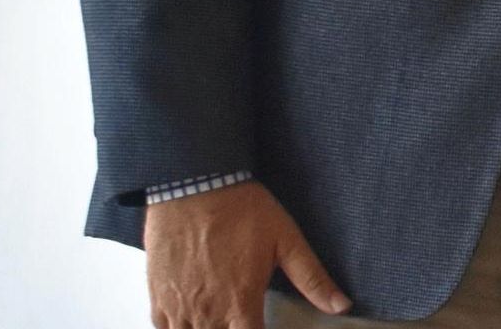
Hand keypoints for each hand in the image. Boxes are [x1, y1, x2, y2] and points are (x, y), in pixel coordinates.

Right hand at [144, 179, 347, 327]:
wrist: (193, 186)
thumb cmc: (241, 210)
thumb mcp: (286, 240)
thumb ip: (313, 278)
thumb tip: (342, 306)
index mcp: (241, 304)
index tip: (264, 327)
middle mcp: (207, 313)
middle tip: (245, 319)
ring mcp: (178, 308)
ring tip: (223, 319)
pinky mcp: (158, 297)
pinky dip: (180, 328)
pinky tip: (194, 319)